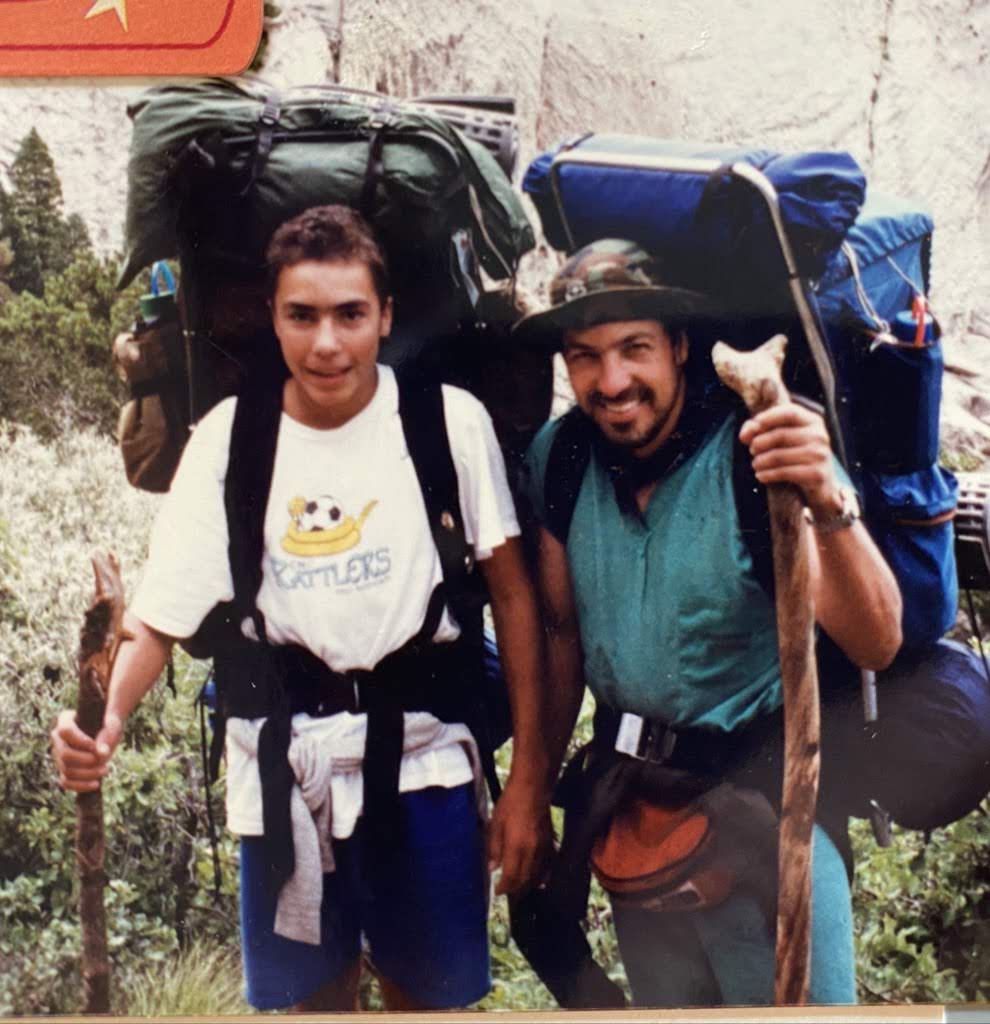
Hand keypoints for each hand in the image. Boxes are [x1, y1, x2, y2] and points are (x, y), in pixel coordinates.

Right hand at [51, 708, 122, 792]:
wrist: (108, 734)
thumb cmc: (108, 725)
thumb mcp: (112, 725)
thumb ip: (107, 736)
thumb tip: (101, 753)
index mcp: (65, 720)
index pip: (64, 731)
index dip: (78, 740)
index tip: (94, 745)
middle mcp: (58, 739)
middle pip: (64, 755)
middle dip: (85, 760)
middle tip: (104, 758)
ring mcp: (59, 755)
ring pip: (66, 770)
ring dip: (86, 774)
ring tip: (105, 770)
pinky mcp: (64, 770)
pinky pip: (66, 782)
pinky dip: (80, 786)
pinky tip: (96, 784)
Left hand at [486, 775, 552, 895]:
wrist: (532, 787)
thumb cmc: (510, 803)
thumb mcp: (495, 823)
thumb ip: (494, 848)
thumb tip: (492, 868)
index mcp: (516, 846)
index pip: (511, 876)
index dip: (504, 888)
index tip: (498, 891)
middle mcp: (532, 851)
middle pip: (526, 879)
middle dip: (516, 889)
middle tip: (507, 892)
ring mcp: (543, 847)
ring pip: (538, 874)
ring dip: (529, 884)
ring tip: (520, 889)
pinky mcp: (550, 841)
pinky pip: (549, 864)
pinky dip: (544, 874)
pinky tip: (541, 880)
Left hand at [739, 402, 841, 515]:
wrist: (820, 484)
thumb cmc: (796, 457)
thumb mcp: (782, 439)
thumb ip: (761, 429)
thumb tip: (745, 434)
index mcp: (813, 421)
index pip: (790, 412)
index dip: (768, 417)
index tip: (753, 426)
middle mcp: (819, 436)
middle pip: (780, 435)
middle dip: (759, 443)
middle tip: (752, 450)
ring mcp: (820, 455)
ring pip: (779, 455)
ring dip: (760, 461)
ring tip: (755, 464)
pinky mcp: (816, 474)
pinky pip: (784, 472)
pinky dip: (767, 474)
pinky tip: (760, 476)